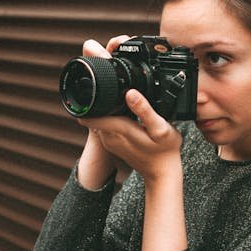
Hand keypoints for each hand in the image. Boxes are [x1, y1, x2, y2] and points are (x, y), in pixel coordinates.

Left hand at [77, 35, 182, 183]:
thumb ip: (145, 110)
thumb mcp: (160, 128)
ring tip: (113, 89)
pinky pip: (104, 124)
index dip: (86, 94)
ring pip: (97, 117)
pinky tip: (120, 106)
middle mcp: (107, 135)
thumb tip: (130, 93)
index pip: (86, 111)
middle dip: (94, 94)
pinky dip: (108, 113)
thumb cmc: (165, 151)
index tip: (91, 78)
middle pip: (90, 111)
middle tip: (105, 76)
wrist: (163, 174)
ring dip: (101, 103)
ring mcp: (109, 140)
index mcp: (116, 129)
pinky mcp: (113, 143)